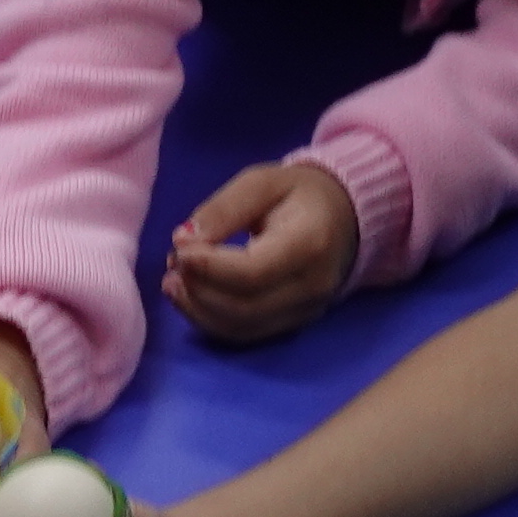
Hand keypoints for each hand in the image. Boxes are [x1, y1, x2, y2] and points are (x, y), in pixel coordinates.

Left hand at [160, 158, 363, 346]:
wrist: (345, 216)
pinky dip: (210, 320)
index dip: (207, 268)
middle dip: (198, 289)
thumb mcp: (261, 182)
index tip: (179, 248)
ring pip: (241, 328)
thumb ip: (223, 209)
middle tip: (173, 262)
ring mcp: (307, 311)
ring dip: (198, 309)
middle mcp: (313, 286)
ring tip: (173, 280)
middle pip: (244, 307)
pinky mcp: (294, 323)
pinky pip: (246, 334)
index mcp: (310, 243)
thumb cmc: (299, 194)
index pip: (252, 273)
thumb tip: (183, 240)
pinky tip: (191, 296)